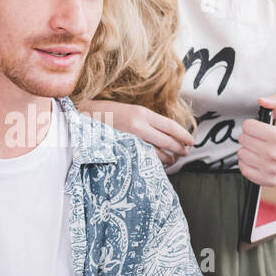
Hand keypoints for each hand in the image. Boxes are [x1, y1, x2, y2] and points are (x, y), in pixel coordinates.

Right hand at [78, 99, 192, 165]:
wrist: (84, 117)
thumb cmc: (109, 114)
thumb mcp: (131, 111)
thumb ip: (147, 121)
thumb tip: (166, 133)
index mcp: (142, 113)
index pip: (169, 125)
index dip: (183, 135)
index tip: (191, 141)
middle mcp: (138, 125)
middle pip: (166, 141)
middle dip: (178, 149)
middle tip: (185, 153)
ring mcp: (129, 139)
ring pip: (156, 153)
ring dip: (167, 158)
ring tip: (172, 160)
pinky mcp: (122, 150)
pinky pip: (143, 159)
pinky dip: (152, 163)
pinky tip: (156, 164)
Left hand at [238, 93, 275, 185]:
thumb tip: (262, 100)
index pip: (248, 126)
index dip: (252, 125)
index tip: (258, 128)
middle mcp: (274, 154)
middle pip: (243, 139)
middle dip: (249, 137)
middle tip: (259, 139)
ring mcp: (270, 168)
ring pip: (241, 153)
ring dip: (247, 150)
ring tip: (259, 149)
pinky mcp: (267, 180)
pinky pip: (243, 169)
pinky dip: (247, 164)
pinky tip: (257, 160)